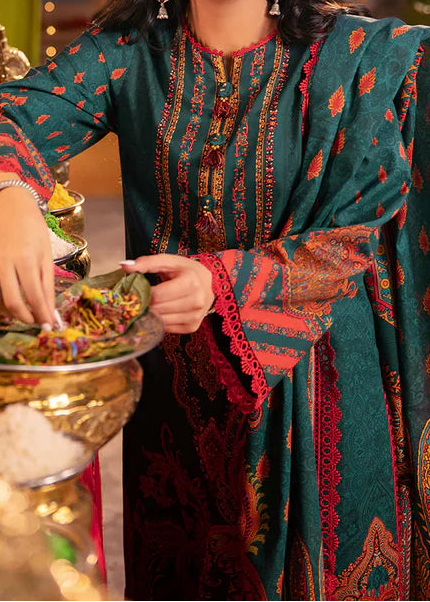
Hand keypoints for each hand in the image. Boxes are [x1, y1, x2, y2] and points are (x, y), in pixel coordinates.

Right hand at [0, 186, 54, 324]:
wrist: (8, 203)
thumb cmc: (31, 228)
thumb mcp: (45, 254)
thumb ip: (46, 283)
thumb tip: (50, 310)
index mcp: (26, 259)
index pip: (35, 296)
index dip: (42, 315)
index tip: (49, 326)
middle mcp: (4, 263)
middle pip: (13, 302)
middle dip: (25, 318)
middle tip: (36, 322)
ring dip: (12, 311)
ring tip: (26, 311)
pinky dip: (2, 299)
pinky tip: (12, 299)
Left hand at [121, 254, 214, 333]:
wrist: (207, 283)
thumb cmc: (185, 271)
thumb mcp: (168, 261)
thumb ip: (146, 263)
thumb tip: (125, 266)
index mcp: (190, 282)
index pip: (157, 295)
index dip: (142, 294)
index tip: (135, 291)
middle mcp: (196, 301)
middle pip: (158, 309)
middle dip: (145, 305)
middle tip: (138, 299)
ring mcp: (195, 316)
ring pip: (161, 321)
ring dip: (150, 315)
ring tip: (149, 305)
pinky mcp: (192, 327)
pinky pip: (167, 329)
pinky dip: (159, 322)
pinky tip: (160, 312)